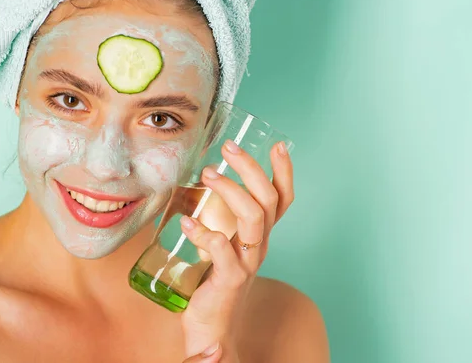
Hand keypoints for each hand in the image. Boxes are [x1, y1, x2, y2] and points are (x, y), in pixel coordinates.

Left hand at [179, 139, 293, 361]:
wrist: (212, 327)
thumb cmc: (214, 278)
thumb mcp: (223, 241)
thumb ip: (216, 217)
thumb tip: (195, 179)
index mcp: (259, 233)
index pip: (282, 198)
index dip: (284, 171)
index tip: (276, 144)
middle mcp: (259, 245)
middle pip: (269, 200)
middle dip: (252, 169)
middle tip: (228, 148)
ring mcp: (247, 262)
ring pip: (253, 220)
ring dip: (231, 192)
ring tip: (208, 174)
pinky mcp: (230, 280)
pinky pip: (223, 252)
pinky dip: (205, 233)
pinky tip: (187, 221)